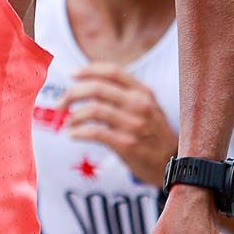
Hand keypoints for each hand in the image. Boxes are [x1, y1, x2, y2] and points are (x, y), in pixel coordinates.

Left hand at [63, 63, 177, 185]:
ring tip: (69, 122)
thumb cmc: (154, 134)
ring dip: (74, 115)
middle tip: (60, 104)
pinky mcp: (127, 144)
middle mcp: (139, 105)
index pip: (112, 71)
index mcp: (143, 92)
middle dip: (72, 94)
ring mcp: (134, 124)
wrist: (173, 162)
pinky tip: (73, 135)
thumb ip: (126, 95)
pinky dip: (78, 132)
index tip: (72, 75)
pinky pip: (95, 133)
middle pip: (97, 89)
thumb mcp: (148, 107)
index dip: (88, 70)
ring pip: (93, 110)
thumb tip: (90, 85)